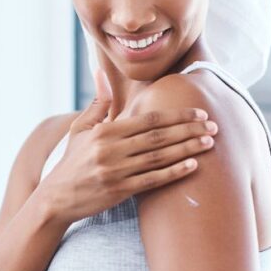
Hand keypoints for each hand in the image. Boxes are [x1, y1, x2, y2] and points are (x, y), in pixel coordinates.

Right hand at [34, 67, 218, 224]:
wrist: (56, 197)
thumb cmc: (72, 160)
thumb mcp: (80, 128)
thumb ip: (99, 103)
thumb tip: (101, 73)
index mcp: (105, 131)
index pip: (148, 119)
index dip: (176, 115)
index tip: (198, 113)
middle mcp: (111, 149)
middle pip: (158, 137)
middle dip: (188, 130)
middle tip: (213, 126)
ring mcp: (116, 171)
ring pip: (159, 157)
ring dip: (187, 149)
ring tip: (208, 143)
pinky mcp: (119, 191)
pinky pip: (152, 180)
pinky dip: (174, 172)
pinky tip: (192, 166)